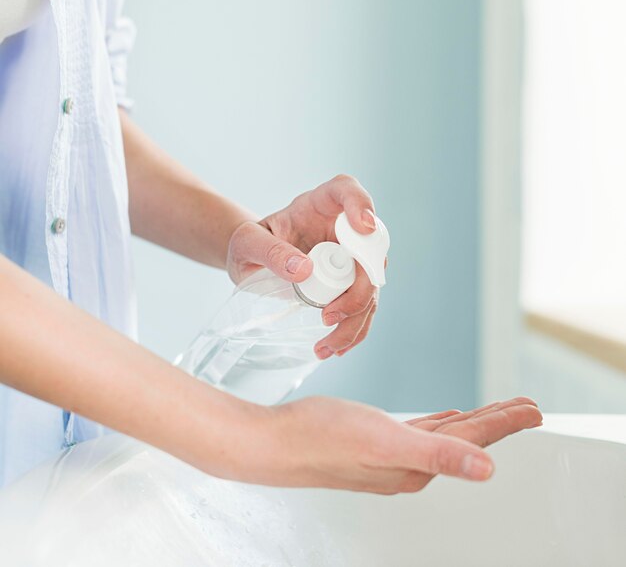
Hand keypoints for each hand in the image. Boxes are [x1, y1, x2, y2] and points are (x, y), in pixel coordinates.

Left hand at [227, 175, 380, 358]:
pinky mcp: (350, 284)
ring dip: (356, 319)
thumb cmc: (249, 243)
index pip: (346, 191)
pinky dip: (354, 331)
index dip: (361, 205)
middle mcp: (343, 229)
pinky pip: (363, 308)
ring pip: (371, 286)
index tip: (363, 227)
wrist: (252, 261)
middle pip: (370, 251)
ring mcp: (351, 257)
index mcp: (320, 204)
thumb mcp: (247, 242)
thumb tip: (304, 270)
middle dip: (359, 288)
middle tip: (329, 315)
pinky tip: (335, 348)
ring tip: (326, 345)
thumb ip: (270, 251)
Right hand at [252, 396, 541, 493]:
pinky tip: (442, 416)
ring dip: (473, 421)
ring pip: (446, 434)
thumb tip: (486, 469)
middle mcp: (410, 463)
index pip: (475, 440)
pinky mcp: (375, 442)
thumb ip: (437, 453)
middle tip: (526, 408)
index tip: (533, 411)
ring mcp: (392, 453)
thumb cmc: (321, 439)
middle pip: (467, 438)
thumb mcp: (384, 441)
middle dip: (499, 422)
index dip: (507, 423)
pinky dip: (439, 422)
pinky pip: (420, 431)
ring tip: (496, 410)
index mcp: (419, 464)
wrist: (276, 443)